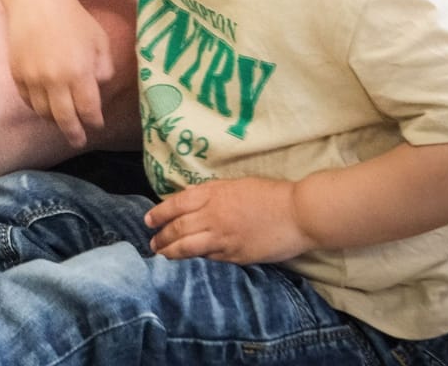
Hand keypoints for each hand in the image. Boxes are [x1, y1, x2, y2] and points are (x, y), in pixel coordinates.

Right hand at [3, 0, 112, 149]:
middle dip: (74, 133)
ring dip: (54, 120)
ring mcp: (32, 78)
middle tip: (78, 140)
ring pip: (43, 113)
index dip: (94, 121)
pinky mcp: (17, 73)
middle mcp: (54, 80)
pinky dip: (36, 107)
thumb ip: (104, 67)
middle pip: (64, 119)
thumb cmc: (73, 18)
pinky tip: (44, 105)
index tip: (96, 124)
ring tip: (61, 121)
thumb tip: (99, 87)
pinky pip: (27, 100)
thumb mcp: (99, 40)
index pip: (88, 110)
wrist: (37, 1)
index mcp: (79, 72)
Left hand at [145, 178, 313, 264]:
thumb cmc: (271, 194)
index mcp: (212, 194)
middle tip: (151, 243)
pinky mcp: (235, 256)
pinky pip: (209, 259)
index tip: (148, 220)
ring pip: (187, 247)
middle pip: (177, 228)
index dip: (159, 214)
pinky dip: (196, 261)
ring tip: (162, 255)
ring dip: (171, 252)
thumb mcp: (236, 185)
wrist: (299, 213)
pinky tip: (189, 263)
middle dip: (161, 236)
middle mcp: (212, 215)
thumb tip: (190, 198)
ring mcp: (223, 237)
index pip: (175, 204)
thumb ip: (212, 193)